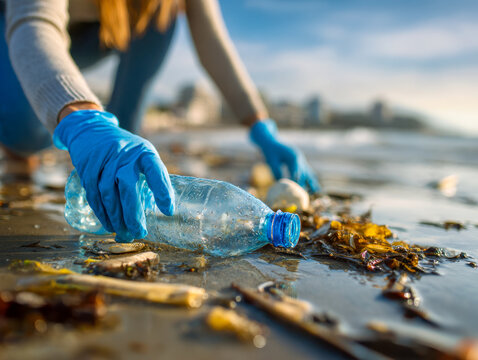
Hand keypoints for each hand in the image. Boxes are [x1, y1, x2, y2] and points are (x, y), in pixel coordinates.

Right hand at [54, 110, 174, 241]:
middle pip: (128, 187)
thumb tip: (163, 212)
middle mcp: (124, 155)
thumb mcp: (141, 156)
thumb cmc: (125, 151)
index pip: (155, 171)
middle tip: (139, 232)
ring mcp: (104, 161)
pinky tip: (108, 224)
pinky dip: (101, 212)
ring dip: (116, 217)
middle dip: (133, 213)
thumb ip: (151, 178)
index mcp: (143, 152)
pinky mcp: (87, 167)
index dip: (162, 191)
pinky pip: (94, 194)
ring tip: (123, 233)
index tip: (168, 211)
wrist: (92, 130)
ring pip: (108, 194)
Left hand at [250, 119, 320, 192]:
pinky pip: (307, 172)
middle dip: (306, 184)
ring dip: (312, 182)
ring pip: (309, 172)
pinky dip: (309, 180)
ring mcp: (301, 159)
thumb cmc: (270, 152)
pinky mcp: (300, 162)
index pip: (297, 170)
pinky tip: (311, 188)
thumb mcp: (272, 162)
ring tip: (315, 192)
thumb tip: (282, 184)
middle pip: (306, 172)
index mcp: (293, 155)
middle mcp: (300, 157)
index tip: (298, 190)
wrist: (271, 143)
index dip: (298, 180)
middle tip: (306, 194)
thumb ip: (277, 172)